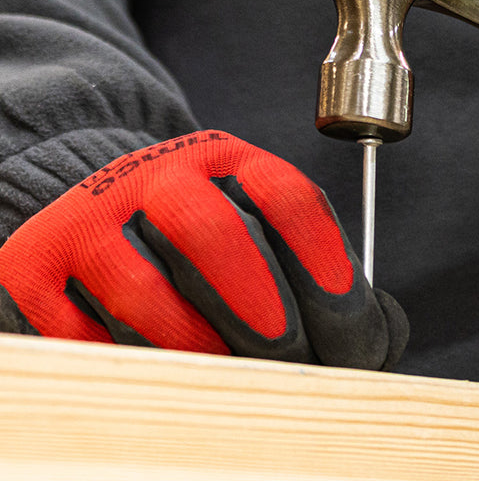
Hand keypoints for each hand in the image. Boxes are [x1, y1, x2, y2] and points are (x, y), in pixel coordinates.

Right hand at [0, 130, 407, 368]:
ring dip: (200, 352)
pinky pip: (85, 335)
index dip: (325, 261)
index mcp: (228, 160)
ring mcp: (90, 215)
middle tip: (296, 369)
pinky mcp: (32, 264)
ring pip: (148, 296)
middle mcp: (159, 175)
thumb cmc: (202, 241)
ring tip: (230, 382)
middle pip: (216, 236)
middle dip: (265, 317)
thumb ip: (321, 278)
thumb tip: (380, 338)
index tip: (351, 327)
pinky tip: (162, 372)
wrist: (101, 212)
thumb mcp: (265, 232)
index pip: (287, 195)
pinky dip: (130, 366)